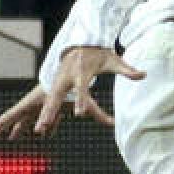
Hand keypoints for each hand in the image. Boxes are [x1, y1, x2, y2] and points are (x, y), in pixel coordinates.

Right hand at [0, 46, 143, 138]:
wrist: (81, 42)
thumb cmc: (99, 53)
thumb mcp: (114, 60)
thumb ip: (127, 70)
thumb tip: (143, 75)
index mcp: (81, 73)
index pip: (82, 89)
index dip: (82, 100)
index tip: (80, 113)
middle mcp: (65, 78)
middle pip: (56, 97)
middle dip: (48, 112)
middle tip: (41, 127)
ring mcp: (56, 82)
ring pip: (45, 102)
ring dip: (37, 116)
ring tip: (30, 131)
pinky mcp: (54, 86)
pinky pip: (45, 103)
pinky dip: (38, 113)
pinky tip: (30, 129)